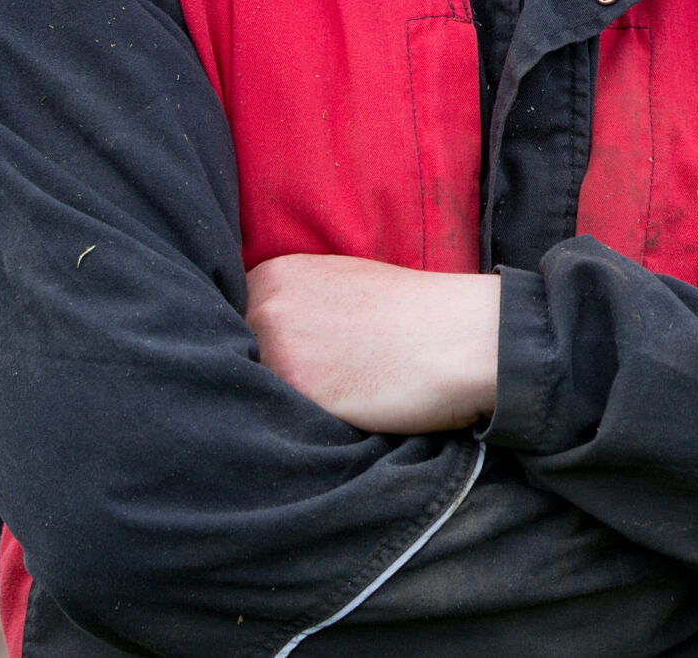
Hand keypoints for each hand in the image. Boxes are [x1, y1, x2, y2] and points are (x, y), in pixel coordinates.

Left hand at [246, 254, 499, 433]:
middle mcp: (265, 305)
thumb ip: (296, 303)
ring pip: (248, 389)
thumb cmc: (418, 313)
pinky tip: (329, 418)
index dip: (255, 350)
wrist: (467, 336)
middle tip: (305, 391)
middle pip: (232, 356)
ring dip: (271, 403)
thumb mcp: (344, 282)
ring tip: (323, 405)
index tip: (282, 365)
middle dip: (258, 376)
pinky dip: (291, 425)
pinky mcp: (297, 389)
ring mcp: (276, 347)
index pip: (230, 323)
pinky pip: (274, 417)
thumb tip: (262, 339)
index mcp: (275, 273)